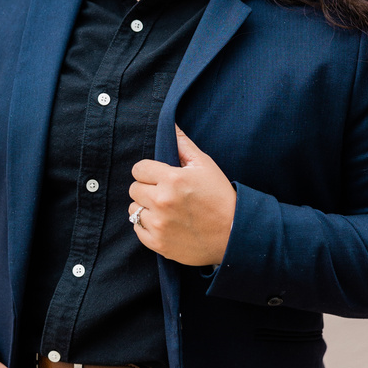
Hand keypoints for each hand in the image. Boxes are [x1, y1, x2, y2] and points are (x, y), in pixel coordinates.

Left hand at [128, 125, 235, 265]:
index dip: (149, 171)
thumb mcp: (205, 165)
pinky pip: (137, 229)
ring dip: (145, 208)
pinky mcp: (158, 243)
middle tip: (164, 193)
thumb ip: (183, 144)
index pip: (139, 169)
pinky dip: (147, 226)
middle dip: (146, 188)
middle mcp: (161, 201)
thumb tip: (170, 124)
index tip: (160, 177)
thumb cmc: (220, 196)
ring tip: (164, 209)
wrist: (233, 234)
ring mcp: (159, 225)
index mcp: (172, 179)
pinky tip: (164, 223)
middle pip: (134, 189)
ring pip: (133, 209)